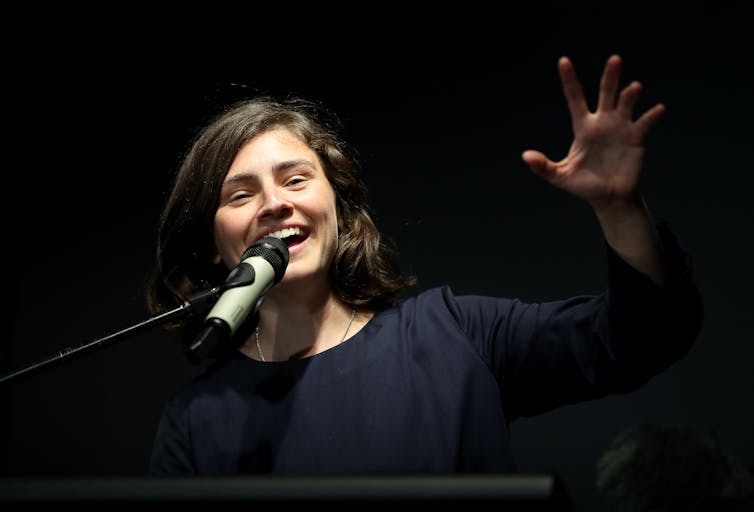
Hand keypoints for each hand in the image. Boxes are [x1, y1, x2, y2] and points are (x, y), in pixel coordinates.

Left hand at [522, 55, 664, 210]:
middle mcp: (603, 122)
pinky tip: (657, 109)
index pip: (575, 98)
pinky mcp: (637, 138)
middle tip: (615, 59)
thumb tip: (525, 156)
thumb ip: (543, 166)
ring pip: (626, 104)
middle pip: (606, 92)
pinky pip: (645, 124)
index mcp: (583, 127)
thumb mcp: (560, 176)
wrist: (609, 198)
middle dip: (610, 76)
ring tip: (634, 88)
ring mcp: (621, 128)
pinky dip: (652, 116)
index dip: (569, 80)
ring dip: (630, 95)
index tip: (563, 60)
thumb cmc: (583, 186)